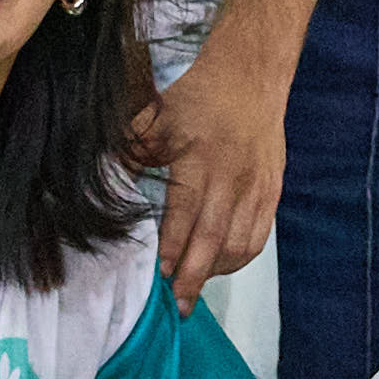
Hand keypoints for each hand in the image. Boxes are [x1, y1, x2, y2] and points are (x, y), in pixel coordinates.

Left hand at [136, 35, 283, 303]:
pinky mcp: (273, 191)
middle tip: (179, 305)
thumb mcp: (156, 117)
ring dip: (217, 271)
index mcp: (202, 159)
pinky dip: (239, 257)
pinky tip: (219, 264)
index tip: (161, 276)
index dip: (175, 249)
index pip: (188, 216)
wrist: (251, 74)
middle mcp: (234, 177)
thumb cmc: (198, 95)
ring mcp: (258, 187)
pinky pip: (259, 236)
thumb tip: (106, 187)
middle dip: (196, 277)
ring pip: (241, 244)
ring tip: (196, 284)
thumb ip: (132, 154)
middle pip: (215, 240)